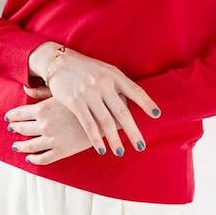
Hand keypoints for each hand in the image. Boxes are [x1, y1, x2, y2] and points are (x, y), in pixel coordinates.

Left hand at [4, 86, 96, 164]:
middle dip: (15, 129)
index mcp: (43, 109)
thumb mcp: (60, 92)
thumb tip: (25, 88)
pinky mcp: (62, 151)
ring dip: (20, 146)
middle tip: (11, 128)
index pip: (20, 114)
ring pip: (30, 146)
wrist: (104, 114)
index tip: (8, 117)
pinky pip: (43, 159)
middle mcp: (44, 125)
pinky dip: (34, 159)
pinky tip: (30, 158)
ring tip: (16, 146)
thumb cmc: (83, 98)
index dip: (12, 116)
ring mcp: (52, 139)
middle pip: (22, 129)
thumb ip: (41, 92)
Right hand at [33, 46, 160, 156]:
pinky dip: (96, 138)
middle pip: (122, 112)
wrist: (58, 62)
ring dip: (114, 139)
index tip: (156, 115)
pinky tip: (101, 149)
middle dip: (133, 131)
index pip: (135, 91)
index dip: (146, 103)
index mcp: (114, 75)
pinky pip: (88, 124)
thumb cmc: (85, 68)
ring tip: (120, 152)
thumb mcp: (104, 70)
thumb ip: (117, 84)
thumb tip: (133, 102)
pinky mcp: (75, 102)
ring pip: (106, 121)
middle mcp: (104, 84)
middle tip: (141, 146)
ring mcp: (89, 93)